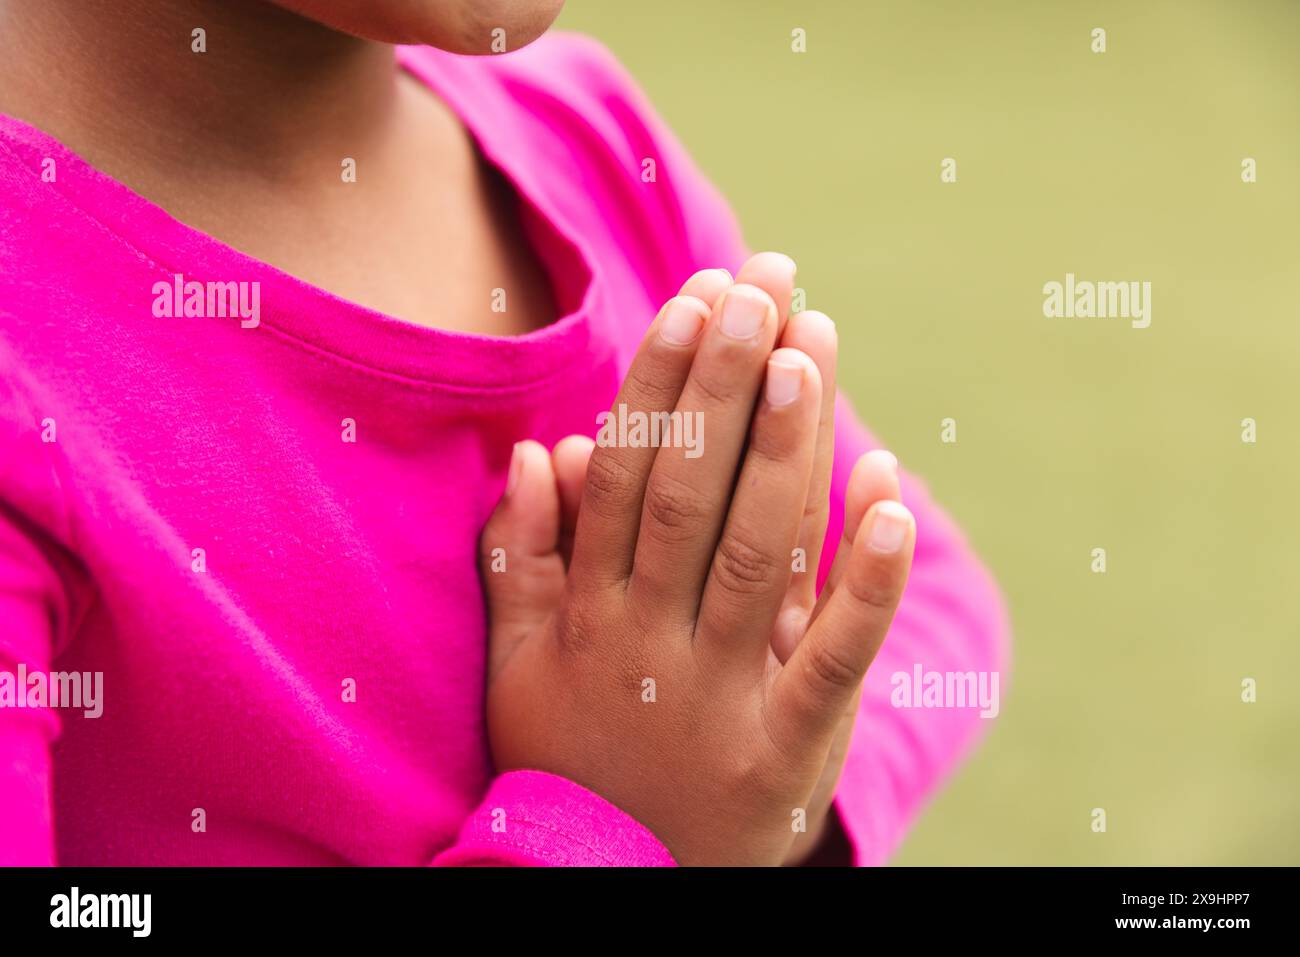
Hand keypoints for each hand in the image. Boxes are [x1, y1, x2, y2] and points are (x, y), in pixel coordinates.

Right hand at [480, 255, 914, 864]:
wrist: (613, 888)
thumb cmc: (569, 761)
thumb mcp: (518, 668)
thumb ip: (520, 559)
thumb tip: (538, 451)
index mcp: (588, 616)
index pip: (626, 477)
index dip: (660, 385)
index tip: (696, 302)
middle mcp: (651, 643)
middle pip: (693, 491)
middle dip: (729, 382)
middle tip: (766, 285)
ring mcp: (722, 695)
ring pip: (759, 549)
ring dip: (788, 445)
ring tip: (811, 344)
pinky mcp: (787, 749)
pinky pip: (833, 656)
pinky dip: (867, 580)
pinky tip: (895, 496)